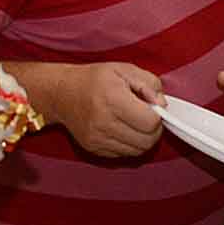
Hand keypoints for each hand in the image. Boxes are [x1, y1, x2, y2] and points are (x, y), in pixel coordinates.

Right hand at [41, 63, 166, 158]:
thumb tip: (162, 105)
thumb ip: (149, 83)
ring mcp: (97, 138)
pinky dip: (129, 145)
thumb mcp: (123, 70)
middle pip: (146, 141)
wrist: (61, 93)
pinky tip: (123, 130)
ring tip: (135, 123)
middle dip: (154, 130)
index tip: (152, 108)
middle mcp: (103, 121)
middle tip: (147, 118)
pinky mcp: (94, 148)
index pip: (150, 122)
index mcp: (112, 98)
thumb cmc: (94, 79)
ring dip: (143, 139)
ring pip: (137, 151)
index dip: (157, 116)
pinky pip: (124, 154)